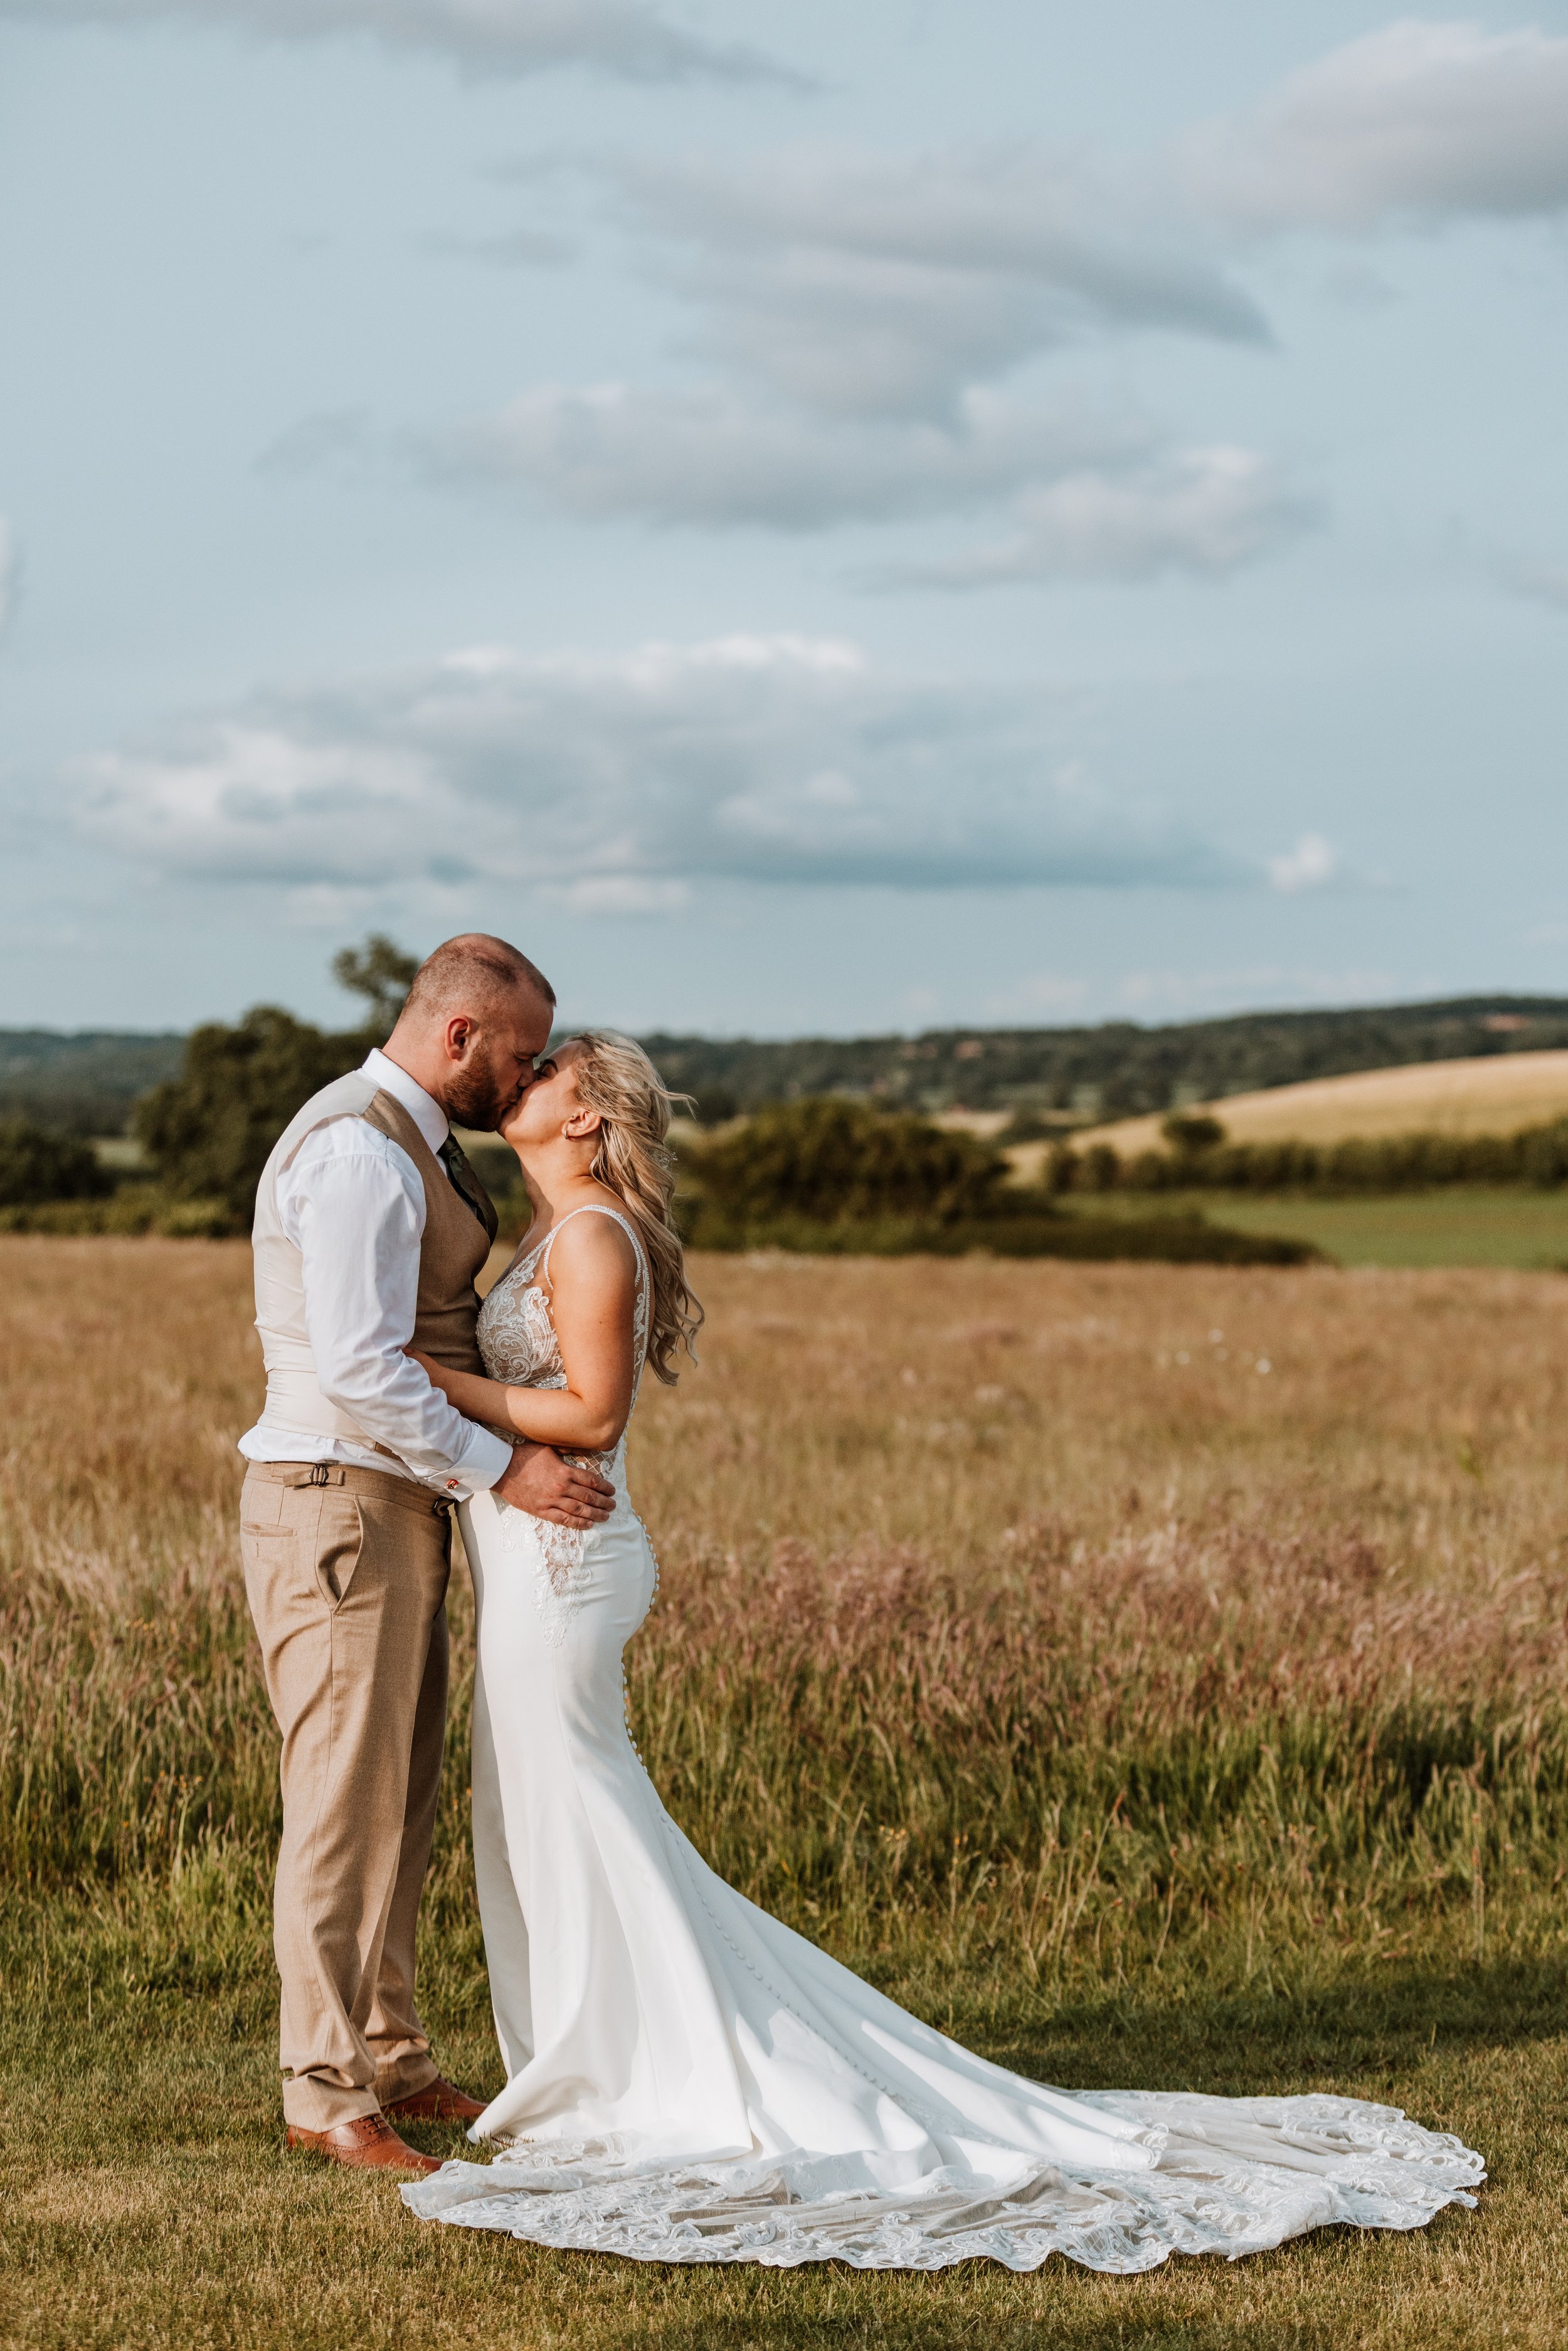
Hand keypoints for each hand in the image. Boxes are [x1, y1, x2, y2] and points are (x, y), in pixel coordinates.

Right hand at [493, 1441, 614, 1527]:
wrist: (502, 1469)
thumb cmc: (524, 1456)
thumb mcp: (548, 1447)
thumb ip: (567, 1450)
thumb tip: (584, 1450)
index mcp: (565, 1471)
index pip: (592, 1481)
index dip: (605, 1487)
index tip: (612, 1491)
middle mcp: (561, 1487)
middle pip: (589, 1497)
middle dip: (604, 1503)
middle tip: (613, 1506)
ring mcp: (551, 1500)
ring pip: (579, 1511)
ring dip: (595, 1515)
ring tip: (606, 1517)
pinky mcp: (542, 1511)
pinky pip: (563, 1520)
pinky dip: (578, 1524)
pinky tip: (588, 1525)